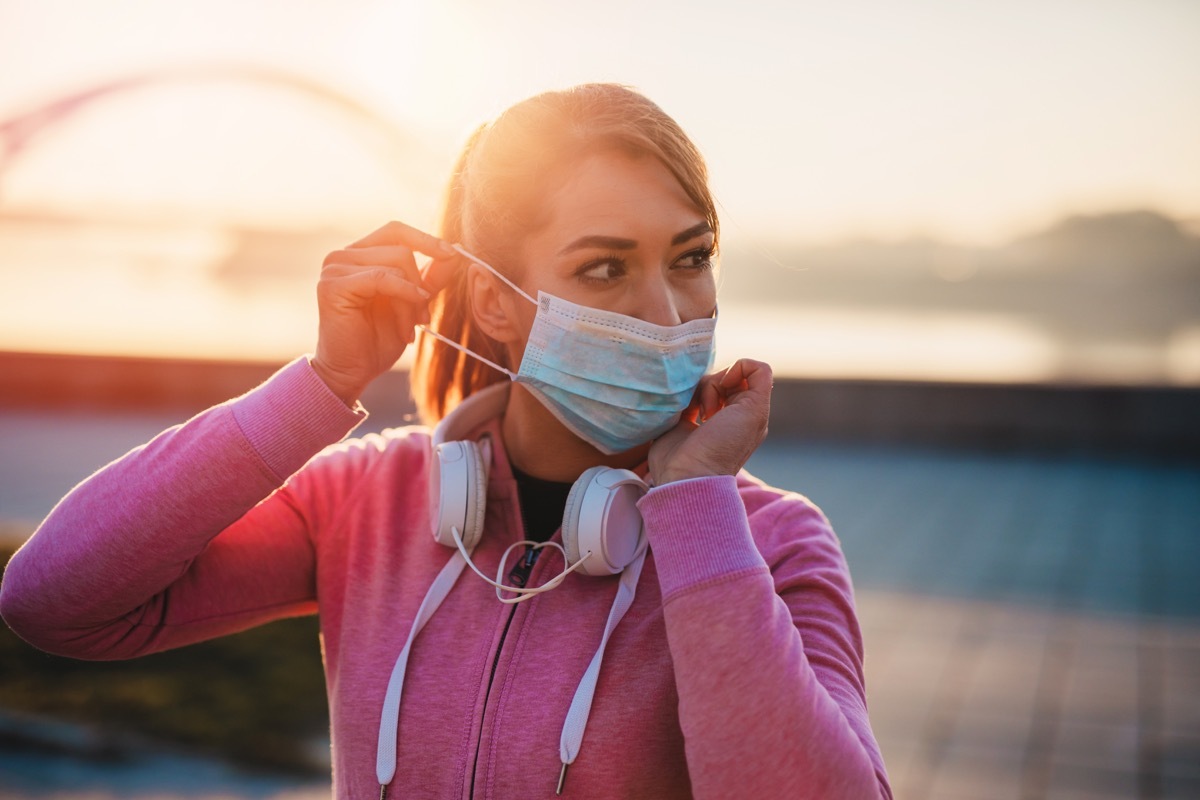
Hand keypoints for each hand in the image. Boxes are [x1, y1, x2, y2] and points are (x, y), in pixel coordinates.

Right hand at [311, 221, 460, 405]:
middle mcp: (343, 255)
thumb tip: (456, 249)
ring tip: (408, 329)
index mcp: (359, 254)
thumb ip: (430, 276)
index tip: (452, 254)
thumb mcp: (413, 302)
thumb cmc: (378, 339)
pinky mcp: (333, 285)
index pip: (396, 231)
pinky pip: (382, 278)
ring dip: (411, 301)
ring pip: (396, 265)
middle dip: (421, 284)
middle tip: (424, 317)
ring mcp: (335, 268)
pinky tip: (407, 322)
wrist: (352, 372)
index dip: (426, 239)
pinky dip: (403, 296)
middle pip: (401, 250)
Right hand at [648, 359, 772, 485]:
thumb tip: (736, 366)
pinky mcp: (681, 418)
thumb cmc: (724, 443)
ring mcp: (704, 415)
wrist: (690, 473)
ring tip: (698, 417)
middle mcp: (729, 411)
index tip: (728, 390)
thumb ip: (760, 378)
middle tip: (711, 412)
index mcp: (749, 410)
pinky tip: (684, 415)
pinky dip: (682, 398)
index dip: (736, 374)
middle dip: (715, 386)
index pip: (745, 373)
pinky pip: (682, 394)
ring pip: (701, 383)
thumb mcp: (756, 410)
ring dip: (699, 395)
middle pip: (722, 376)